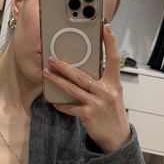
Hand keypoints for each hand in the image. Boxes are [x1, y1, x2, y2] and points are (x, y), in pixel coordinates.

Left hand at [43, 24, 130, 152]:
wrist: (117, 136)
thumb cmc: (112, 112)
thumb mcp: (112, 93)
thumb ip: (101, 81)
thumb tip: (82, 69)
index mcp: (114, 83)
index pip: (113, 58)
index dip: (110, 42)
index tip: (105, 27)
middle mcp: (106, 91)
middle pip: (82, 75)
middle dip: (65, 66)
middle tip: (52, 58)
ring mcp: (97, 103)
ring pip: (73, 89)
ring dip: (57, 81)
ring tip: (46, 74)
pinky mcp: (88, 115)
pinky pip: (70, 107)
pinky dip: (61, 104)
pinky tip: (53, 101)